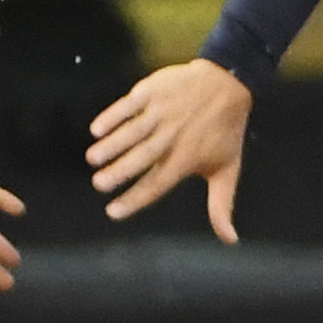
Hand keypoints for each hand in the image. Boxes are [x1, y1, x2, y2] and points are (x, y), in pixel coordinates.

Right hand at [86, 58, 252, 238]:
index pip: (158, 183)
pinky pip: (129, 105)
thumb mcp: (228, 169)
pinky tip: (96, 129)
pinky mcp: (154, 90)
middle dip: (119, 171)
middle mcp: (173, 135)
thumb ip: (221, 206)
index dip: (135, 198)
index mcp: (187, 158)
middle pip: (142, 157)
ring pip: (133, 131)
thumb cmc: (225, 131)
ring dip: (111, 145)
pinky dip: (112, 116)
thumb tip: (230, 241)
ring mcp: (163, 111)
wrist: (229, 81)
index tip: (113, 212)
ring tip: (92, 159)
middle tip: (98, 184)